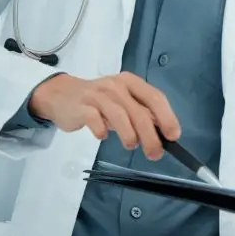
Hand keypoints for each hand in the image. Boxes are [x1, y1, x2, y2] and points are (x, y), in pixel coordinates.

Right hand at [29, 72, 180, 160]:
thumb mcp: (122, 101)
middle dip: (150, 135)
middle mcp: (116, 86)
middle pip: (139, 111)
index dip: (167, 116)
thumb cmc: (98, 100)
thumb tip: (162, 131)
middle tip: (155, 153)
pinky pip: (94, 119)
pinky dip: (101, 130)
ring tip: (131, 146)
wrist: (61, 94)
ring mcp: (97, 95)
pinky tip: (103, 137)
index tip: (173, 136)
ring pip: (119, 115)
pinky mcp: (81, 106)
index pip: (155, 97)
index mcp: (131, 82)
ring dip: (129, 134)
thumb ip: (140, 112)